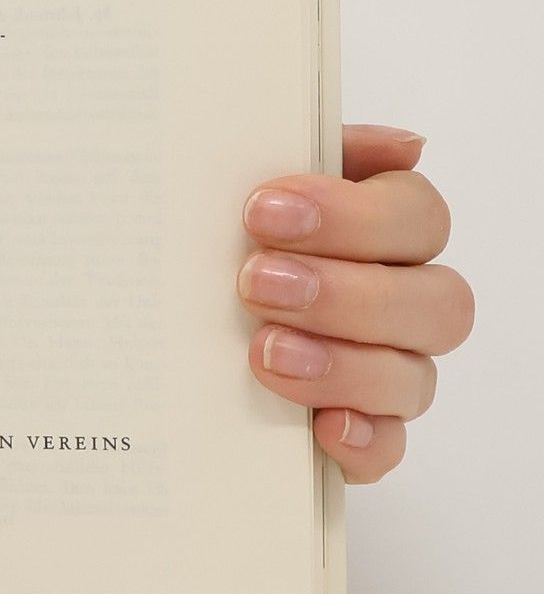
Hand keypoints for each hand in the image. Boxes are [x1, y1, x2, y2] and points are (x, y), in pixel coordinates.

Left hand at [239, 124, 470, 483]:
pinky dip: (361, 440)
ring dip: (343, 364)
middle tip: (255, 284)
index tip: (262, 212)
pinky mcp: (360, 435)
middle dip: (346, 292)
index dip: (353, 215)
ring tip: (263, 351)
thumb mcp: (235, 185)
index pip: (417, 216)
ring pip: (414, 377)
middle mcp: (403, 303)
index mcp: (384, 232)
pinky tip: (321, 429)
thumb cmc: (216, 243)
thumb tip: (401, 145)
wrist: (158, 331)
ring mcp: (389, 373)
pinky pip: (387, 448)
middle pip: (435, 300)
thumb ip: (296, 150)